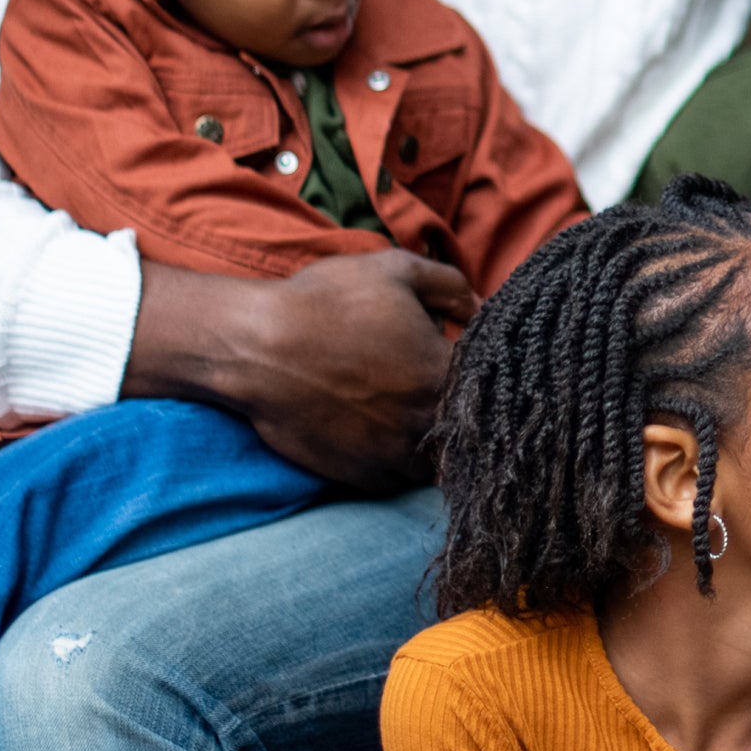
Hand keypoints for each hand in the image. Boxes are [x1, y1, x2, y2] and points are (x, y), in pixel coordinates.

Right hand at [127, 249, 476, 489]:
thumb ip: (451, 285)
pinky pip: (398, 480)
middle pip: (470, 432)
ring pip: (437, 464)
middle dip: (466, 417)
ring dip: (435, 446)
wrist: (258, 348)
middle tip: (448, 399)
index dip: (487, 376)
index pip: (492, 386)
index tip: (473, 367)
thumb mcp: (396, 270)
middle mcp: (428, 423)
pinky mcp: (362, 477)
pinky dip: (400, 464)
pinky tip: (387, 438)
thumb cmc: (326, 301)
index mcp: (445, 374)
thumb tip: (480, 306)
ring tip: (418, 422)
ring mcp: (396, 455)